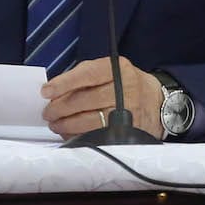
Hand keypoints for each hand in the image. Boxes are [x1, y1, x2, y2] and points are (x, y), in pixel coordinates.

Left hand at [40, 56, 163, 139]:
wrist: (158, 103)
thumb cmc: (126, 84)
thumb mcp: (111, 71)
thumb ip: (84, 76)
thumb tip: (55, 90)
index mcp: (118, 68)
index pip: (88, 74)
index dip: (64, 83)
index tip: (46, 92)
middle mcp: (125, 88)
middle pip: (86, 100)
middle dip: (60, 108)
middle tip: (48, 112)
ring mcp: (128, 112)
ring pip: (90, 121)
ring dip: (67, 125)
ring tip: (56, 124)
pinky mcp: (128, 131)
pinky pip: (98, 136)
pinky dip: (79, 136)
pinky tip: (70, 134)